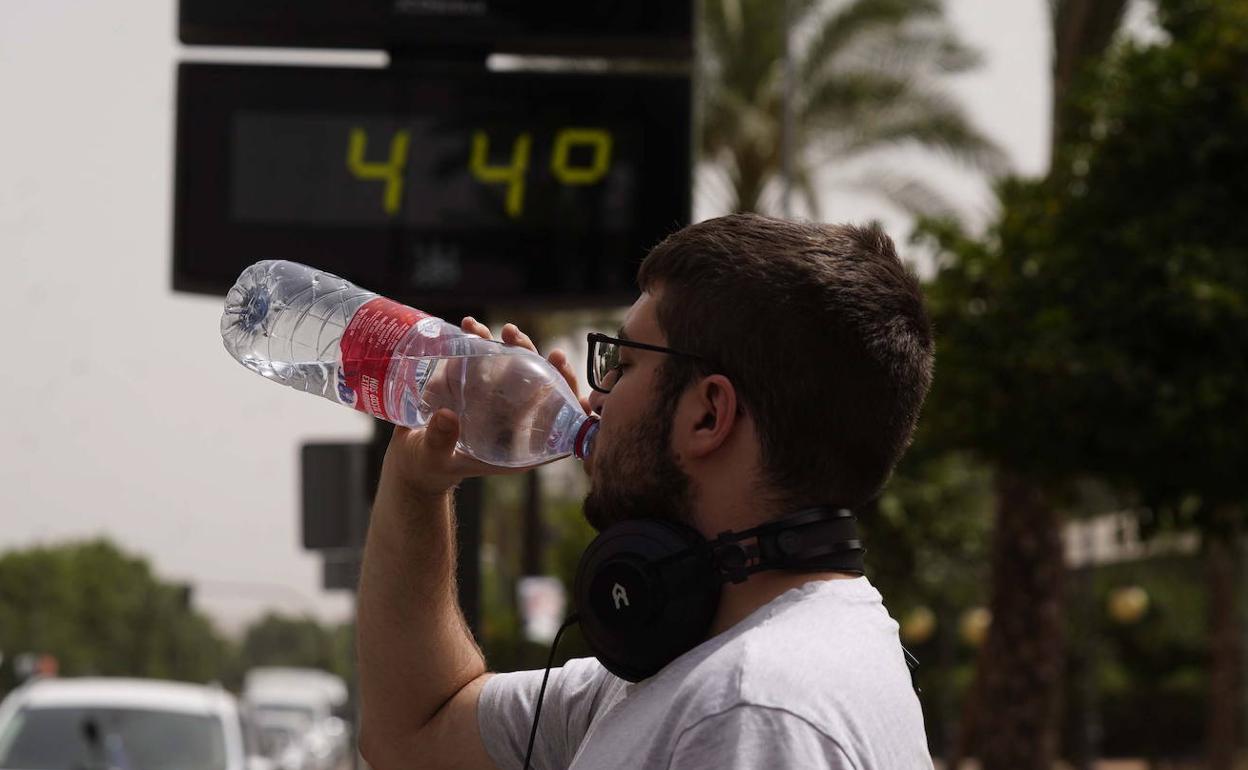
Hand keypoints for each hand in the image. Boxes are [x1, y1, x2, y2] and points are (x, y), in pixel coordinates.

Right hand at [383, 316, 587, 497]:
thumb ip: (441, 442)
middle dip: (542, 361)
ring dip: (517, 346)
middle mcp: (513, 421)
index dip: (569, 400)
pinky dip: (482, 340)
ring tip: (506, 331)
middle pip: (542, 390)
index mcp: (516, 447)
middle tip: (523, 343)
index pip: (556, 424)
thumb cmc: (427, 467)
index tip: (562, 372)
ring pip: (519, 370)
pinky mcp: (476, 386)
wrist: (409, 458)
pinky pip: (487, 360)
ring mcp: (496, 401)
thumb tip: (447, 416)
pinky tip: (470, 326)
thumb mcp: (434, 458)